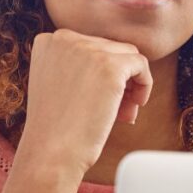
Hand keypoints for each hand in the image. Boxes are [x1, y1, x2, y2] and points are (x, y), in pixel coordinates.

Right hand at [16, 29, 152, 180]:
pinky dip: (144, 85)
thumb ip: (79, 66)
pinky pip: (141, 65)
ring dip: (130, 84)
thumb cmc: (56, 129)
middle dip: (117, 80)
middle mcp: (65, 39)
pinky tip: (134, 107)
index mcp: (48, 41)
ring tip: (124, 113)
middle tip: (117, 113)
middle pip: (110, 49)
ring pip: (127, 55)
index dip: (99, 74)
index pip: (90, 46)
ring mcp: (87, 50)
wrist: (50, 153)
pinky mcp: (110, 66)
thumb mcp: (58, 85)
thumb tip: (123, 61)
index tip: (97, 99)